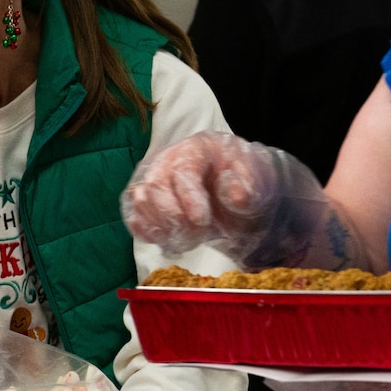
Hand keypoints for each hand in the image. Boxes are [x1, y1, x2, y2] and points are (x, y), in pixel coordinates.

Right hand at [121, 132, 334, 265]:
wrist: (235, 192)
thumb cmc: (244, 182)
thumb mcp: (256, 182)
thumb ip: (247, 187)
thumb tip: (236, 196)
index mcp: (198, 149)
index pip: (183, 169)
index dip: (189, 197)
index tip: (202, 221)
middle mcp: (169, 160)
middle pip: (154, 185)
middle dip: (173, 216)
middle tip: (198, 234)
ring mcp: (154, 179)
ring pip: (139, 201)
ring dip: (161, 227)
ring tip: (189, 240)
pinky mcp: (147, 201)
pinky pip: (134, 216)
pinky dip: (148, 232)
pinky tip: (170, 241)